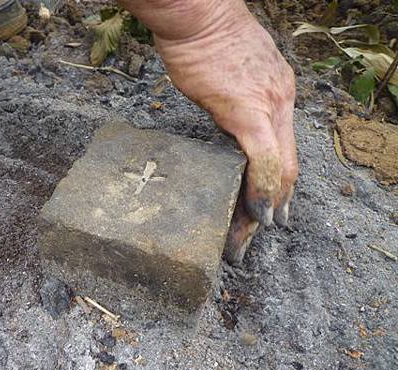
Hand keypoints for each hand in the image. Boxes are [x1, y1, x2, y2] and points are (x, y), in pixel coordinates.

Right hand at [120, 0, 298, 263]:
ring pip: (279, 168)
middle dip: (276, 204)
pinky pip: (263, 161)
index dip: (280, 185)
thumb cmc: (203, 38)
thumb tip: (228, 125)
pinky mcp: (248, 111)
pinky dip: (260, 192)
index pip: (286, 150)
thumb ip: (235, 105)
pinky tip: (255, 217)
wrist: (195, 14)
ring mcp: (270, 106)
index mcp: (278, 93)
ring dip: (264, 206)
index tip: (271, 210)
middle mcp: (282, 101)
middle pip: (288, 165)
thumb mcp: (228, 76)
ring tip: (249, 234)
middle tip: (263, 231)